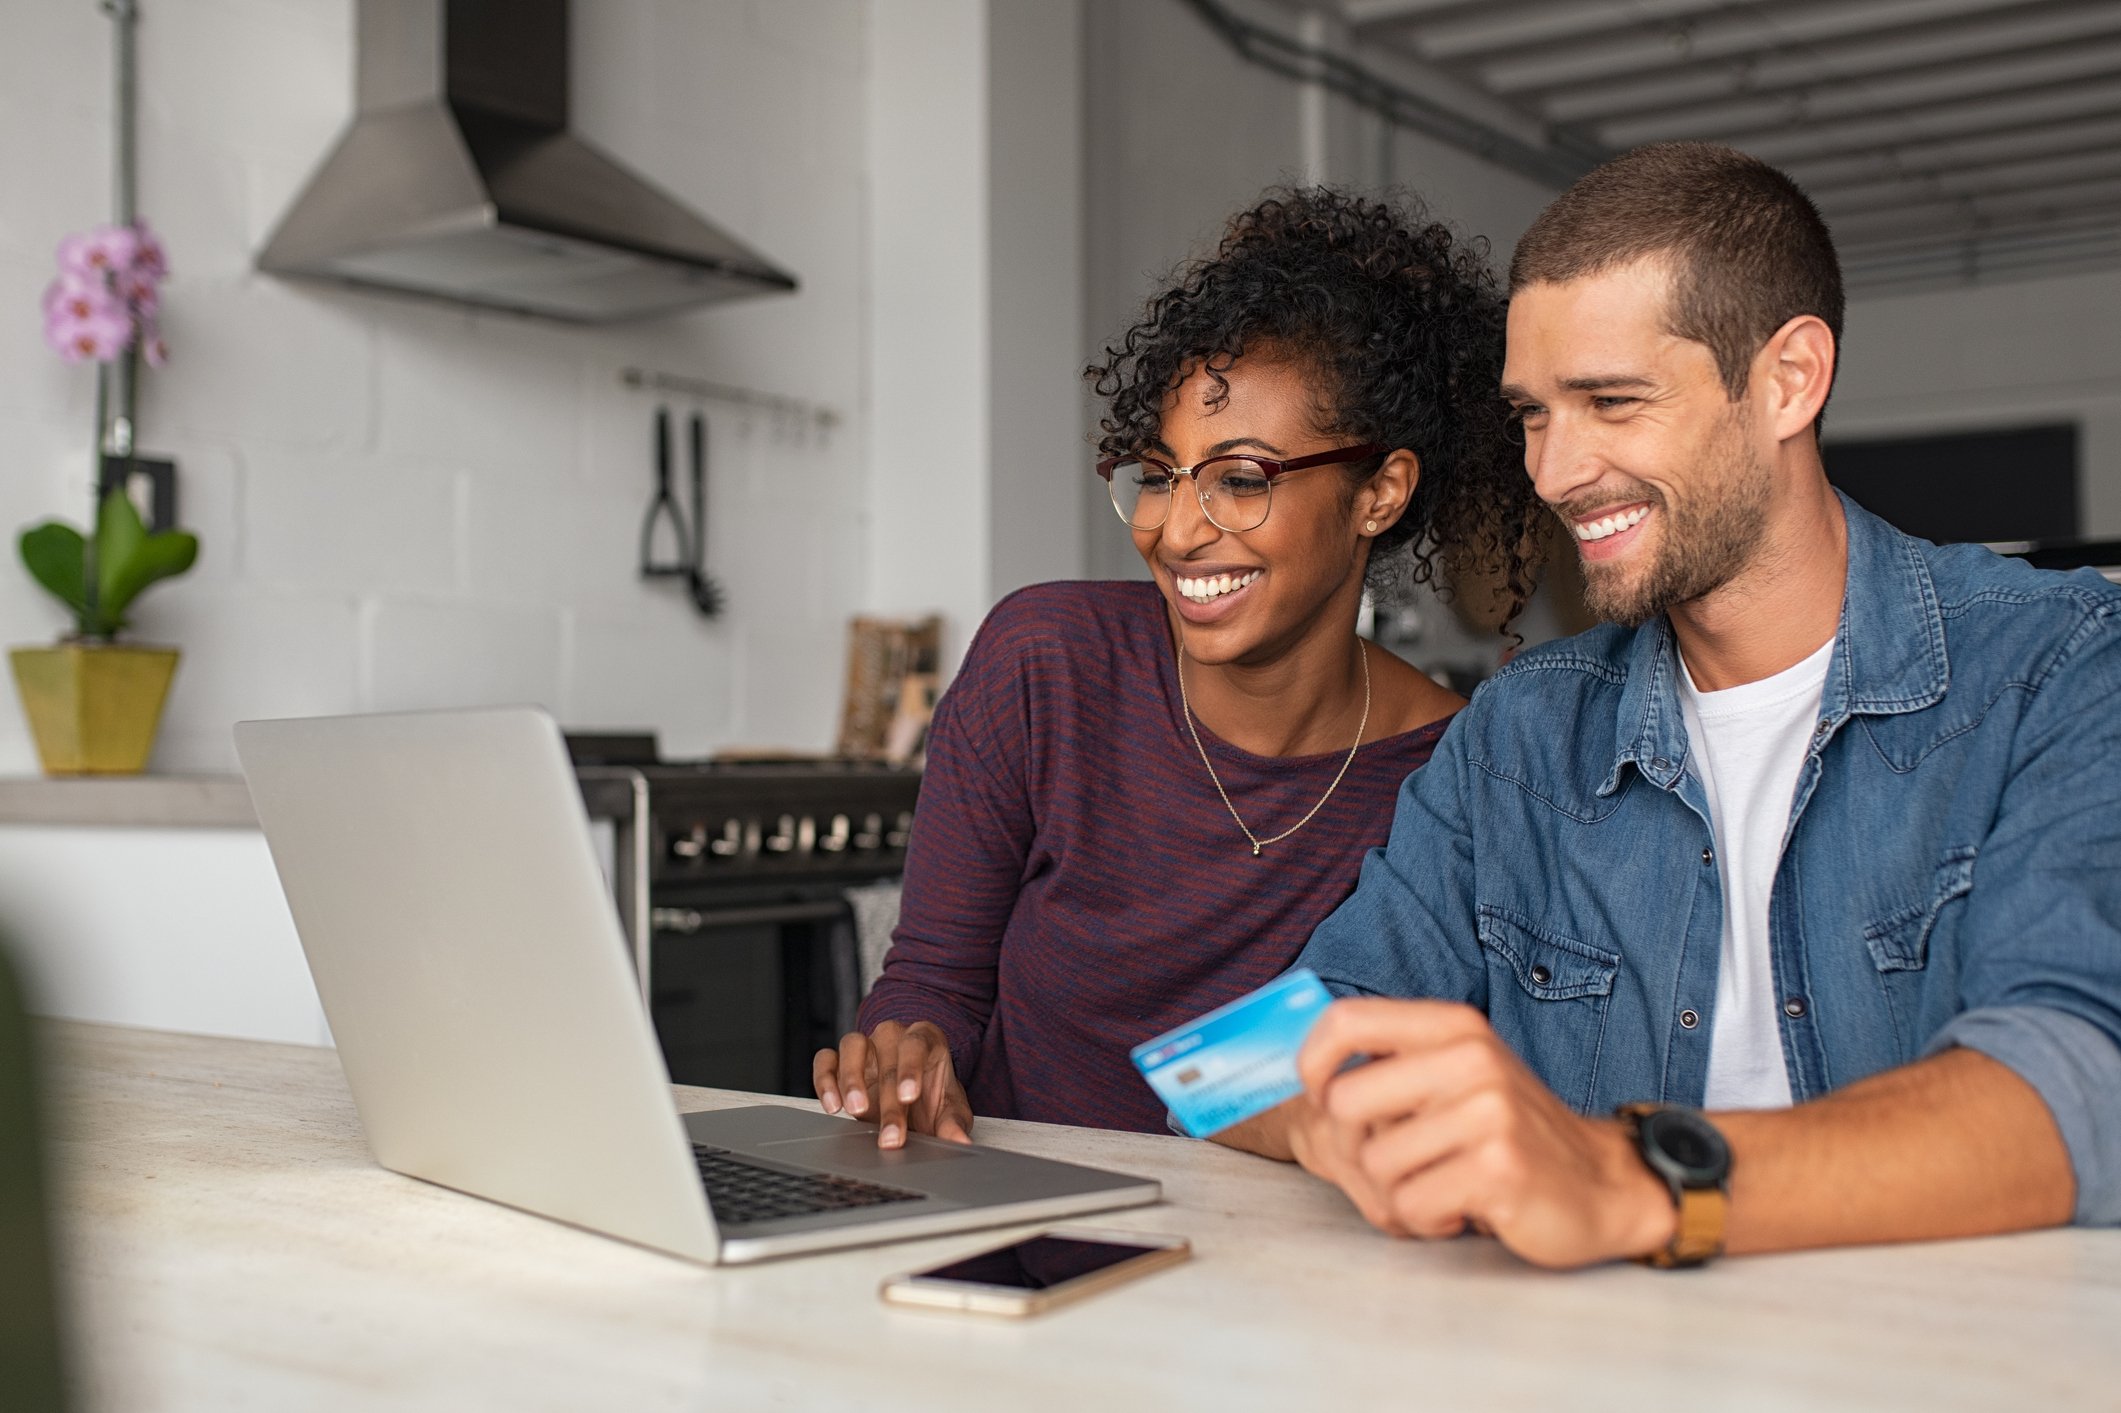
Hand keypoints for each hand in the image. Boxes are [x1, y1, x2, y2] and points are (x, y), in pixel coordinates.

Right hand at [812, 1019, 972, 1148]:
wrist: (911, 1096)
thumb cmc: (932, 1096)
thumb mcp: (949, 1109)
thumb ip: (953, 1123)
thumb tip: (960, 1141)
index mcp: (924, 1038)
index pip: (916, 1044)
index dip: (911, 1069)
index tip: (910, 1097)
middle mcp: (892, 1036)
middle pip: (887, 1059)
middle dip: (888, 1103)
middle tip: (890, 1136)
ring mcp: (865, 1045)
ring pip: (852, 1045)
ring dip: (851, 1079)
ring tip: (856, 1110)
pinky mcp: (839, 1059)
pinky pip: (825, 1060)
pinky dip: (824, 1079)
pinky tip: (833, 1105)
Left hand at [1297, 999, 1675, 1267]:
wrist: (1603, 1183)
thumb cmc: (1510, 1133)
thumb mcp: (1457, 1076)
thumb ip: (1393, 1065)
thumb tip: (1299, 1073)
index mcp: (1453, 1027)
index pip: (1345, 1021)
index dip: (1312, 1062)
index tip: (1321, 1096)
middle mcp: (1471, 1058)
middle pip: (1345, 1103)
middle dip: (1355, 1149)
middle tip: (1396, 1164)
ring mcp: (1488, 1112)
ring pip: (1375, 1164)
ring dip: (1398, 1191)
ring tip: (1442, 1185)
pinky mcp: (1498, 1168)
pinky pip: (1410, 1205)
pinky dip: (1426, 1219)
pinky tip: (1462, 1209)